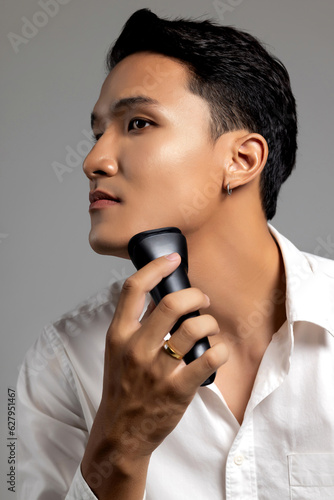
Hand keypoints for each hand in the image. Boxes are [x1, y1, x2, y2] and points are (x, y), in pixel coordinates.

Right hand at [81, 253, 227, 496]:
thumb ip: (134, 325)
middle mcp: (136, 348)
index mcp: (119, 334)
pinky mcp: (177, 389)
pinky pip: (209, 358)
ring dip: (209, 323)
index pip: (133, 289)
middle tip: (202, 300)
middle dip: (196, 295)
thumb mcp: (117, 351)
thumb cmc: (122, 388)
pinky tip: (217, 351)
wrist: (120, 433)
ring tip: (209, 329)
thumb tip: (158, 296)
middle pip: (171, 303)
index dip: (155, 267)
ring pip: (194, 328)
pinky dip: (220, 350)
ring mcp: (157, 369)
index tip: (173, 259)